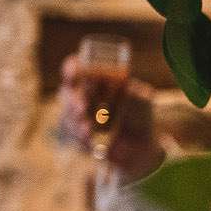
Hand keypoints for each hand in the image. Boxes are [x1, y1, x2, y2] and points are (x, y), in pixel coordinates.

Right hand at [56, 53, 164, 183]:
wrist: (142, 142)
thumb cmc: (140, 113)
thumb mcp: (143, 99)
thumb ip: (136, 92)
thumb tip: (128, 89)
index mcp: (94, 80)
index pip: (76, 68)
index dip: (71, 68)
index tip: (72, 72)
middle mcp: (82, 96)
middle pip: (67, 93)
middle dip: (73, 101)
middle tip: (82, 108)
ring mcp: (79, 117)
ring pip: (69, 117)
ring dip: (76, 123)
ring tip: (88, 131)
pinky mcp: (79, 135)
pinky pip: (74, 137)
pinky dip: (81, 139)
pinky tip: (90, 142)